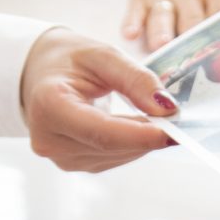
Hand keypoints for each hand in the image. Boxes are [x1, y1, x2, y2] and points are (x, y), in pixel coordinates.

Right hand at [18, 28, 180, 172]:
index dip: (141, 135)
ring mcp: (61, 157)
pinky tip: (136, 126)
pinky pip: (113, 157)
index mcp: (49, 106)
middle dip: (149, 134)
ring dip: (143, 139)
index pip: (102, 132)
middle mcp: (50, 139)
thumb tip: (167, 108)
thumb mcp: (103, 55)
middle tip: (178, 119)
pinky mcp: (73, 164)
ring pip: (117, 155)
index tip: (174, 130)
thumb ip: (135, 79)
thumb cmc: (68, 60)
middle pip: (112, 146)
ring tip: (155, 116)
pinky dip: (132, 143)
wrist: (40, 74)